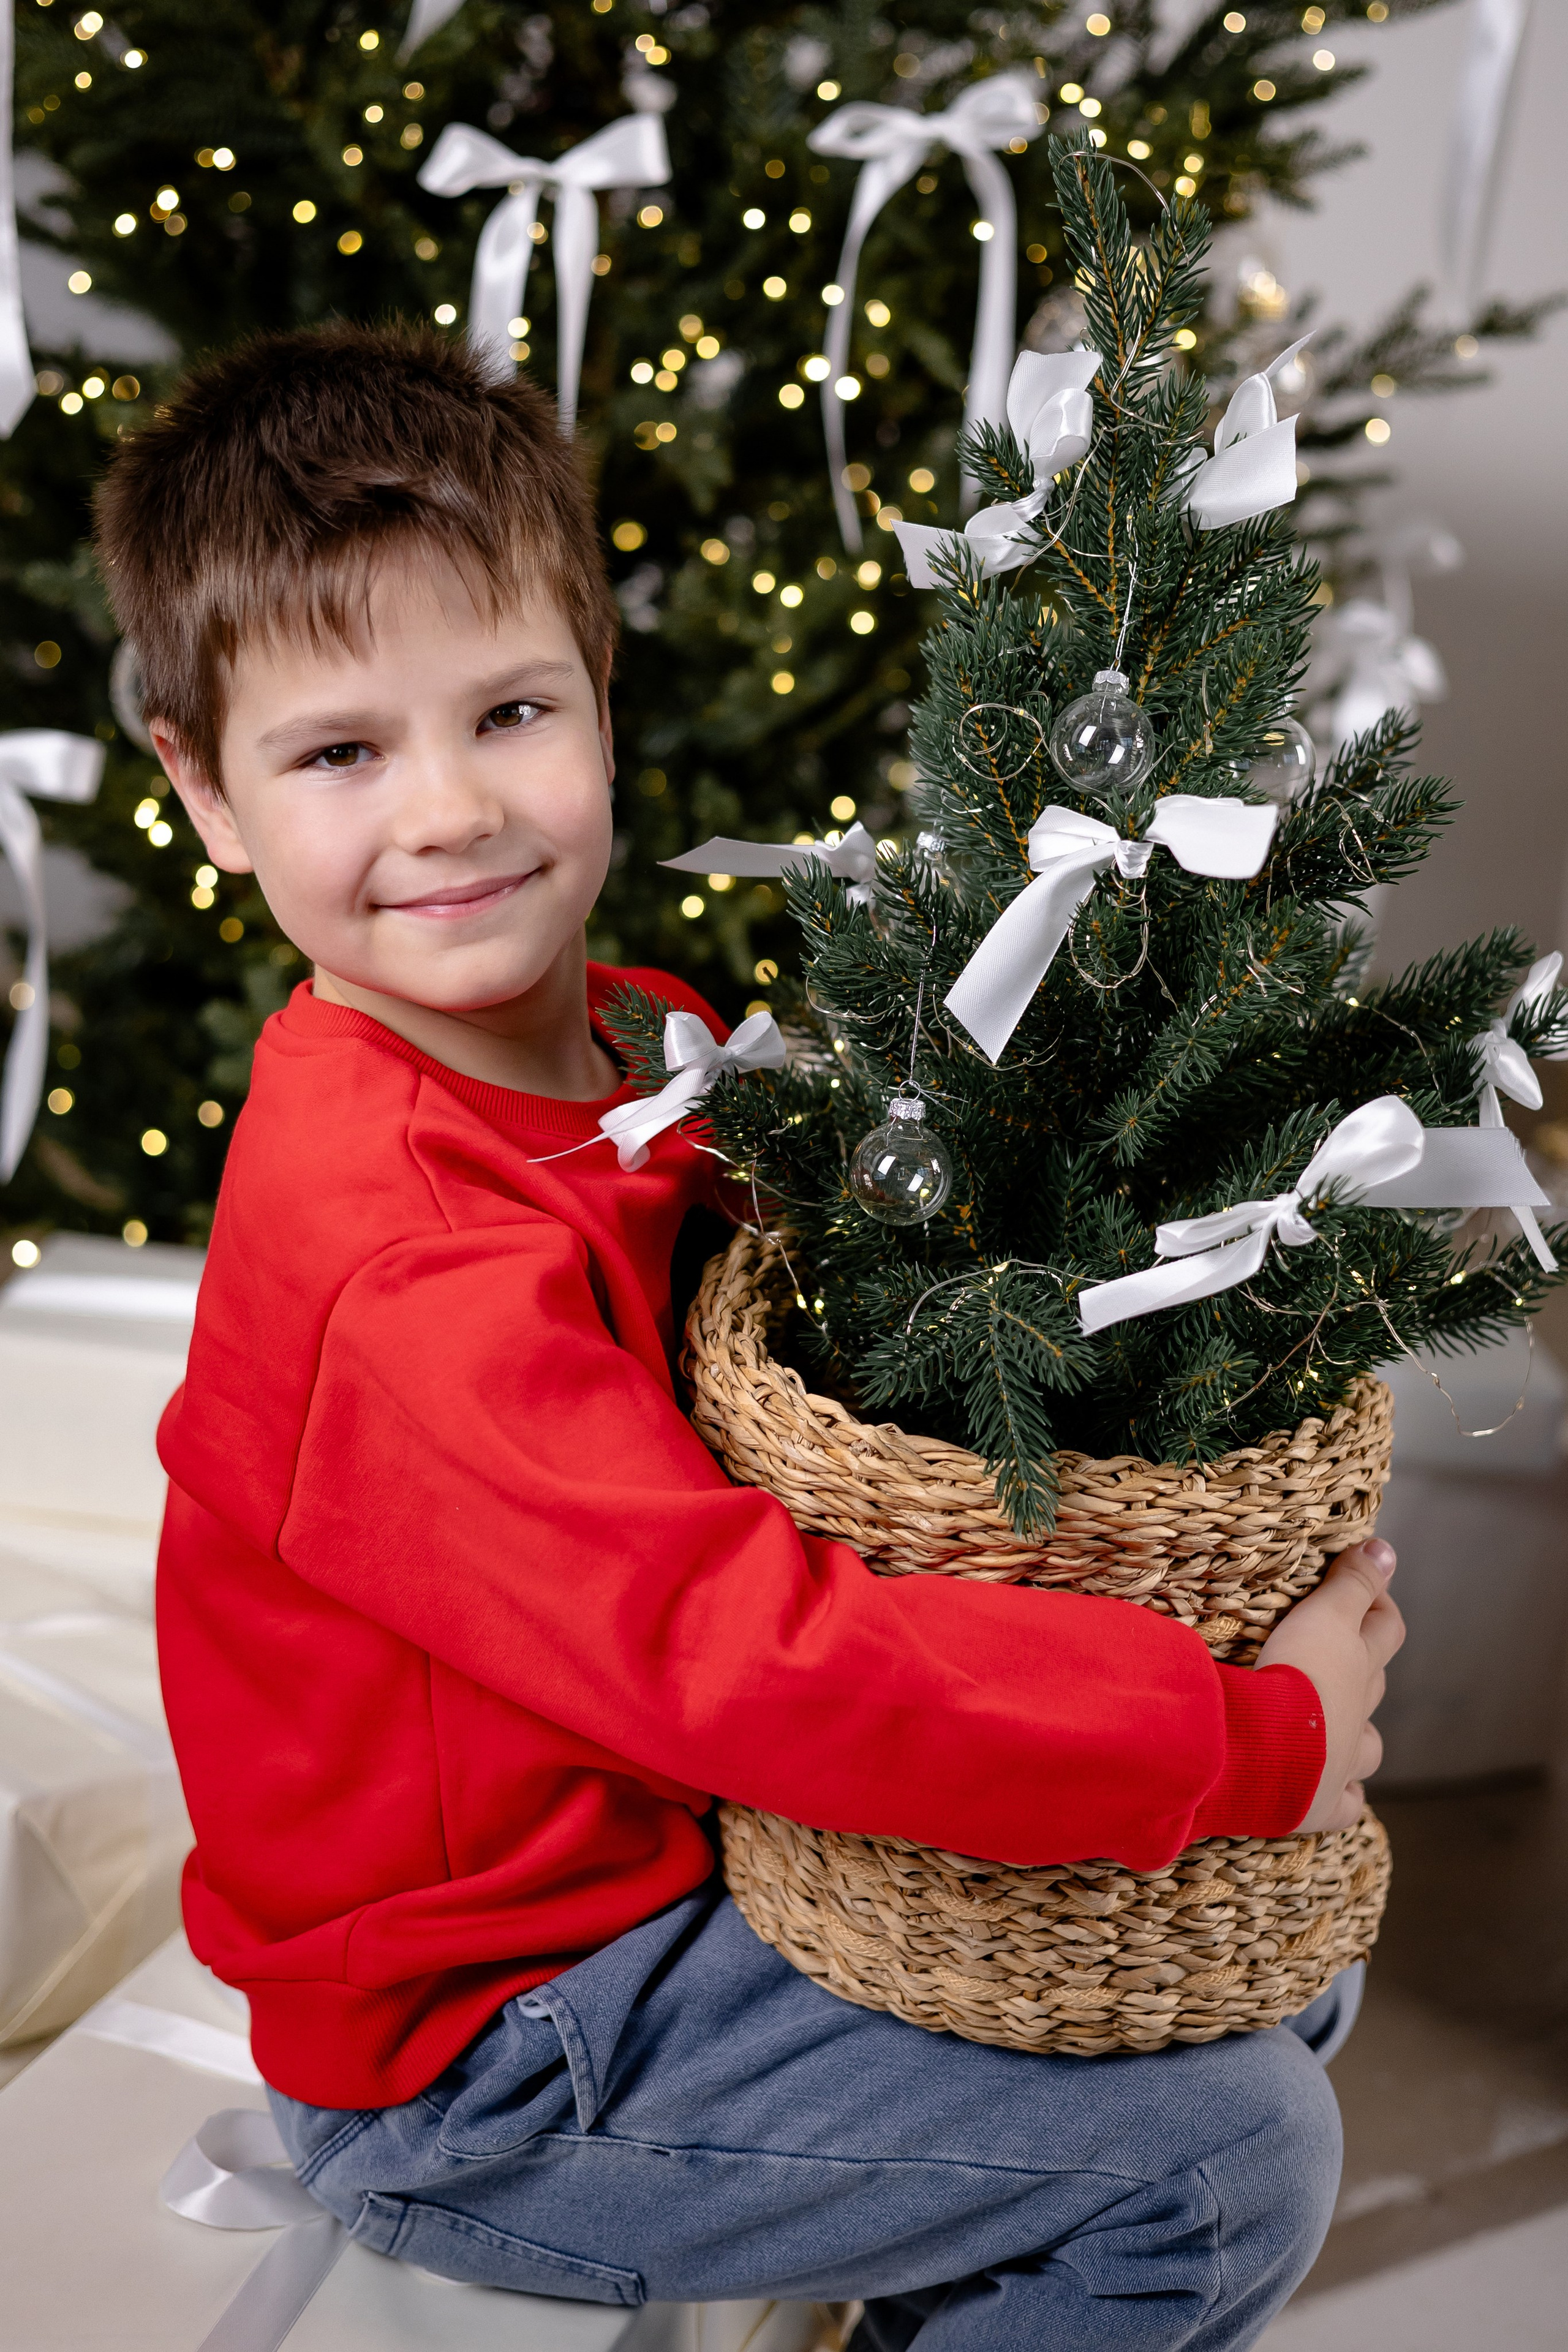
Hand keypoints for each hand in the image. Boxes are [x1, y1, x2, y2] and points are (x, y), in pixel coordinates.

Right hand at [1256, 1539, 1404, 1832]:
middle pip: (1374, 1685)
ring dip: (1357, 1734)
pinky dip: (1343, 1796)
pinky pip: (1343, 1804)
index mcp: (1356, 1666)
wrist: (1265, 1746)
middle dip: (1366, 1668)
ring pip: (1365, 1745)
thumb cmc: (1292, 1673)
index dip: (1377, 1604)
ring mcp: (1341, 1760)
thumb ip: (1350, 1582)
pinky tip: (1338, 1792)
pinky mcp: (1318, 1803)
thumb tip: (1387, 1548)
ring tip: (1340, 1726)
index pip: (1383, 1628)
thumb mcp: (1322, 1614)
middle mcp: (1357, 1713)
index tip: (1364, 1585)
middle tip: (1343, 1649)